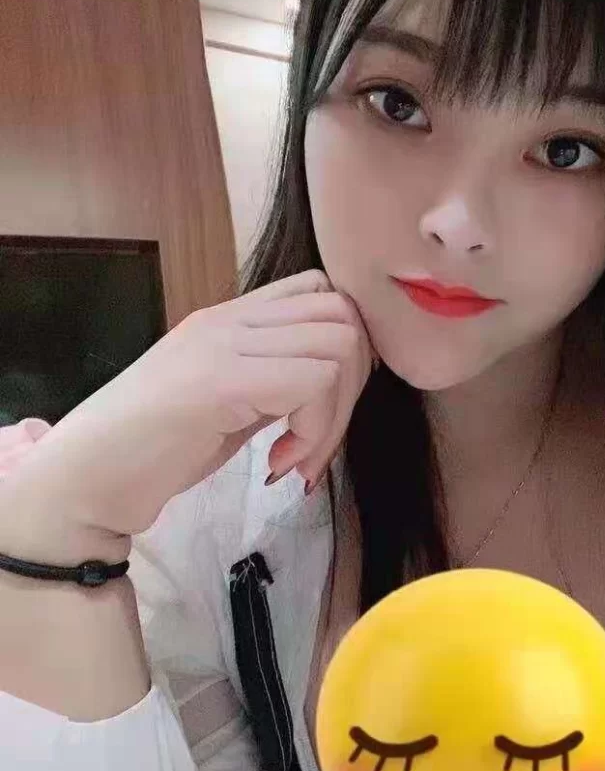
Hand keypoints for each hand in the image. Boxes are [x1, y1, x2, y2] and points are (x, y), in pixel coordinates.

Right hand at [0, 271, 373, 555]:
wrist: (87, 479)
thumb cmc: (152, 450)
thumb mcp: (228, 402)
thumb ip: (274, 380)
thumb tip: (333, 384)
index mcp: (229, 318)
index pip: (320, 291)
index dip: (344, 349)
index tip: (323, 407)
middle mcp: (230, 319)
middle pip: (343, 315)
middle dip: (352, 386)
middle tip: (316, 441)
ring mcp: (225, 344)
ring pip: (340, 346)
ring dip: (334, 416)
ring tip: (298, 457)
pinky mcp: (223, 380)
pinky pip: (315, 383)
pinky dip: (314, 431)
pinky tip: (278, 462)